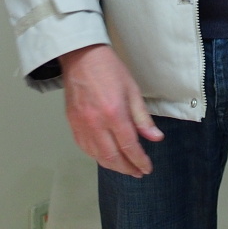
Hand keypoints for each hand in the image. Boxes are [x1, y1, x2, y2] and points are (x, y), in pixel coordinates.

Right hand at [59, 43, 164, 176]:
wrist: (81, 56)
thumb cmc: (108, 69)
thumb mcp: (132, 90)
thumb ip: (142, 118)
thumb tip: (155, 137)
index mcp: (114, 113)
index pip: (129, 147)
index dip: (140, 161)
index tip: (147, 168)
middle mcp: (96, 123)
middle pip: (112, 157)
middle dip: (127, 168)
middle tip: (137, 172)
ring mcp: (81, 124)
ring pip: (97, 156)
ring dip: (112, 165)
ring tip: (124, 167)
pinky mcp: (72, 123)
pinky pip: (84, 148)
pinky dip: (96, 156)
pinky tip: (105, 156)